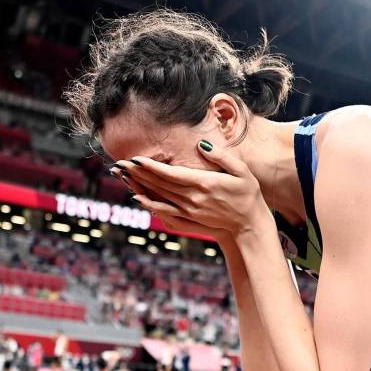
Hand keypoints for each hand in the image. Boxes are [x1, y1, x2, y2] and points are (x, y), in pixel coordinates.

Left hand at [116, 141, 269, 235]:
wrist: (250, 224)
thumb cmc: (248, 195)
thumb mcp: (242, 171)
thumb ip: (222, 157)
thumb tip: (201, 145)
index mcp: (204, 183)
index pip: (171, 173)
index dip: (151, 166)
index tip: (135, 158)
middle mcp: (193, 197)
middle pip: (160, 183)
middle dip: (138, 173)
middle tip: (119, 163)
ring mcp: (190, 209)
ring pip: (159, 195)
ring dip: (140, 185)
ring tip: (123, 175)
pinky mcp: (190, 218)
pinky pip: (165, 210)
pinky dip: (150, 204)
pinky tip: (137, 198)